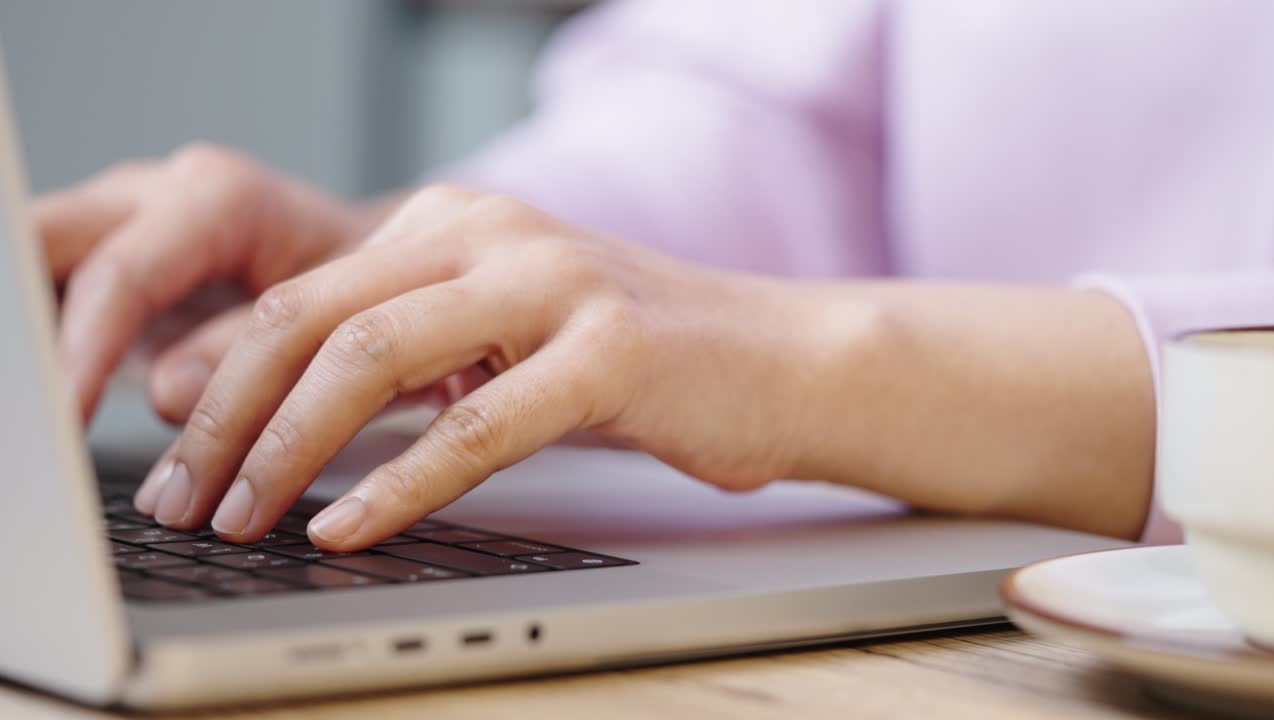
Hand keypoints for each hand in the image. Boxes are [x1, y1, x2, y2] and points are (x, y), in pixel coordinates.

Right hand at [35, 143, 379, 422]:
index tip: (63, 416)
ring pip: (40, 262)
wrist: (382, 267)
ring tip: (28, 403)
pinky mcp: (111, 267)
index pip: (121, 272)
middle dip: (24, 318)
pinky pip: (54, 292)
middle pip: (46, 242)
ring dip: (31, 332)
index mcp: (216, 198)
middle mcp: (156, 198)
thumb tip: (166, 392)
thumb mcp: (333, 314)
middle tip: (21, 401)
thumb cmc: (367, 286)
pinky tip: (40, 397)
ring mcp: (125, 227)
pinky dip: (45, 343)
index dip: (82, 349)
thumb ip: (250, 350)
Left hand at [141, 185, 829, 548]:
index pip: (299, 291)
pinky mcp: (608, 351)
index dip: (217, 374)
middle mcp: (491, 232)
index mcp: (453, 222)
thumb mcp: (495, 342)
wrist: (775, 358)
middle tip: (180, 496)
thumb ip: (400, 359)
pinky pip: (474, 427)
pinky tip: (345, 527)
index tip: (168, 449)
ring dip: (288, 448)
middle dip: (227, 417)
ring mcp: (551, 284)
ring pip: (373, 357)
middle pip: (312, 318)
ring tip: (244, 517)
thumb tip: (273, 414)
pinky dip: (395, 486)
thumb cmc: (632, 363)